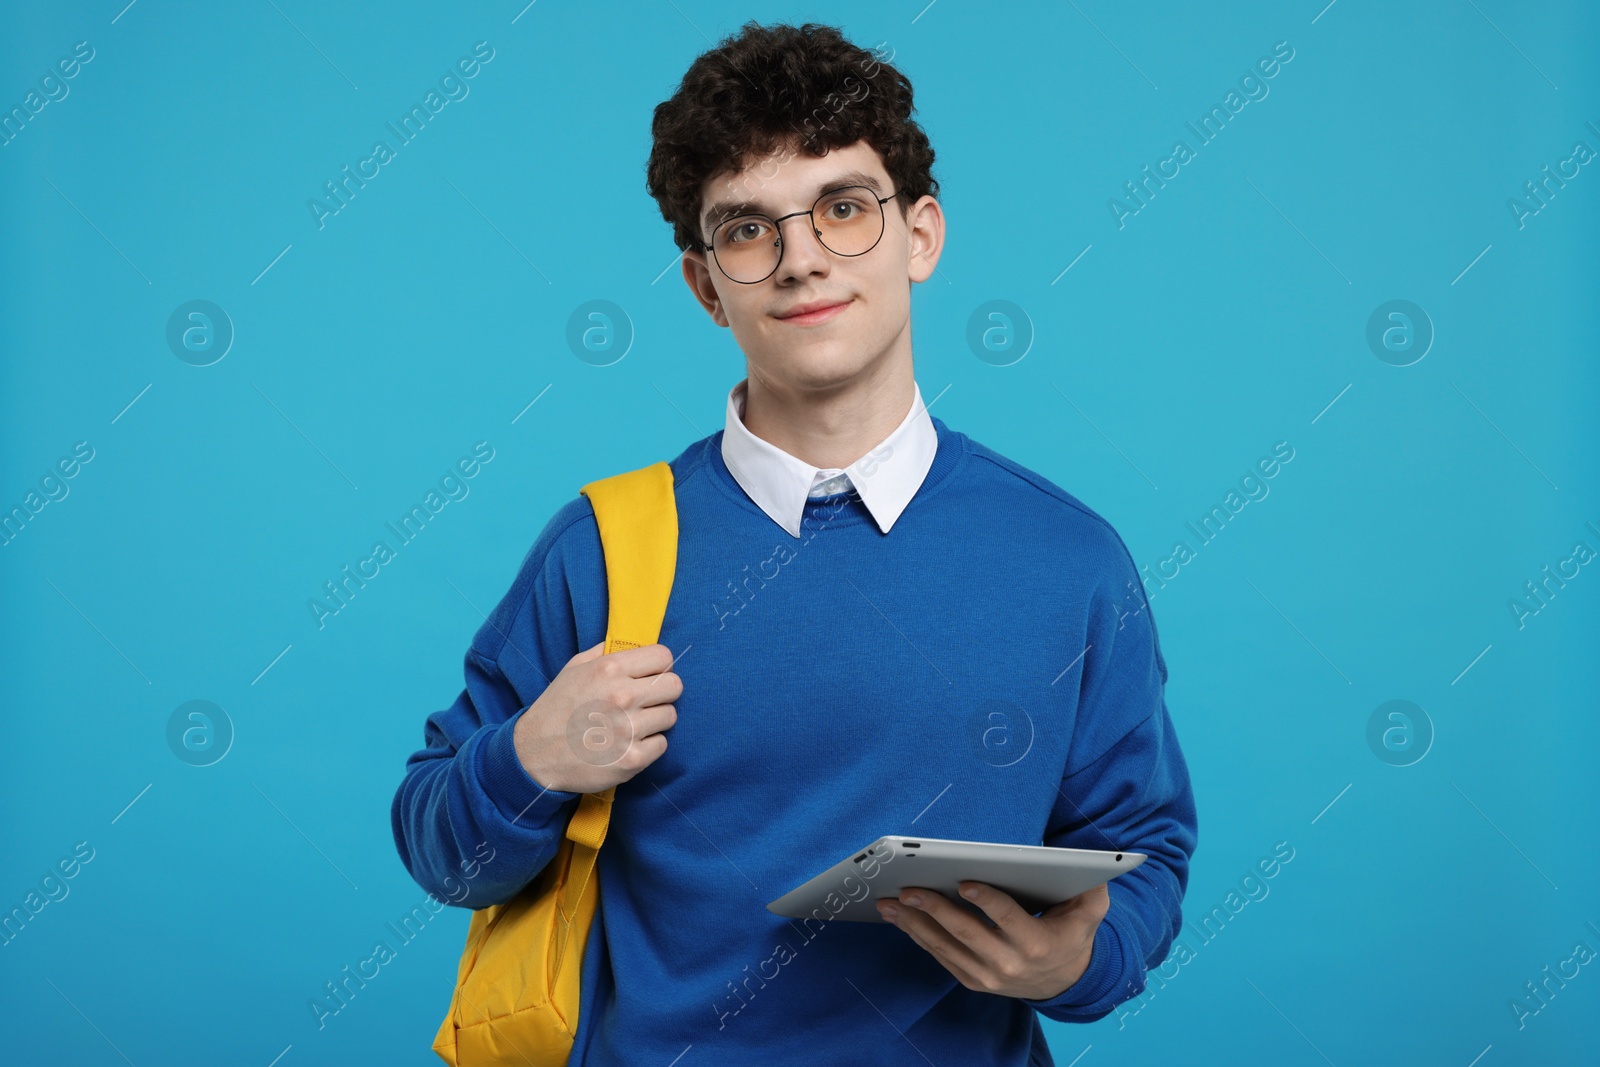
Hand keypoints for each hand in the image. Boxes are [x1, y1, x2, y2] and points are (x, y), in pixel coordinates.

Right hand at [511, 641, 681, 793]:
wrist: (534, 755)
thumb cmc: (557, 709)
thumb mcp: (574, 669)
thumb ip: (606, 652)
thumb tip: (637, 642)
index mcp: (609, 669)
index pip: (663, 656)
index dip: (659, 666)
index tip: (650, 676)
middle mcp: (621, 696)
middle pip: (674, 685)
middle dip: (662, 692)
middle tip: (645, 702)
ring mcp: (628, 729)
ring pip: (670, 715)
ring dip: (654, 720)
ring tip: (632, 724)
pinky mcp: (631, 759)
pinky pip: (662, 744)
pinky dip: (648, 745)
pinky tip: (627, 744)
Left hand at [875, 881, 1109, 1000]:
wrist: (1063, 982)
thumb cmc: (1070, 935)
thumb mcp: (1088, 913)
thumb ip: (1091, 890)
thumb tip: (1091, 866)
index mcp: (1036, 944)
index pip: (1008, 919)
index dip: (986, 901)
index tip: (964, 882)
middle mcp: (1008, 964)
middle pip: (966, 933)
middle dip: (934, 909)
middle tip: (909, 889)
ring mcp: (987, 976)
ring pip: (945, 947)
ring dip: (914, 923)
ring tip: (891, 902)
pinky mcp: (972, 980)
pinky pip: (940, 956)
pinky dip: (918, 936)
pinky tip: (900, 917)